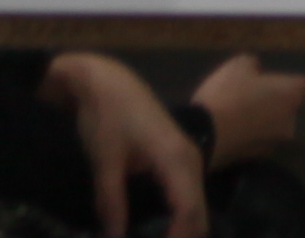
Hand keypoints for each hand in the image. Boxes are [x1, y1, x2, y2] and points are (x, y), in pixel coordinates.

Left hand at [40, 52, 209, 237]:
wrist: (107, 82)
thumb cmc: (107, 116)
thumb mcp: (104, 161)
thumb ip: (111, 203)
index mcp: (176, 159)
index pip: (189, 211)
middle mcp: (191, 161)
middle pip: (199, 214)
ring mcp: (188, 160)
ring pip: (195, 208)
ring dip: (181, 231)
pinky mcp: (178, 161)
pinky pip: (187, 198)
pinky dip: (178, 219)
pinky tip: (161, 232)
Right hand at [189, 57, 304, 168]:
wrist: (202, 136)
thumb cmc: (227, 94)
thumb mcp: (238, 65)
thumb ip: (253, 64)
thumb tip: (256, 70)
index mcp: (292, 96)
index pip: (300, 85)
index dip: (283, 81)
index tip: (264, 80)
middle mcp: (290, 123)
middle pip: (287, 108)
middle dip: (272, 103)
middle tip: (248, 96)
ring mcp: (272, 144)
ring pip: (271, 128)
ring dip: (259, 121)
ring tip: (234, 115)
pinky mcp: (254, 159)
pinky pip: (254, 142)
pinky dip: (246, 136)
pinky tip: (226, 130)